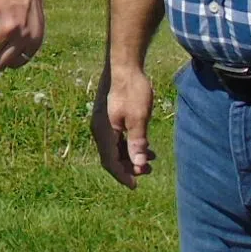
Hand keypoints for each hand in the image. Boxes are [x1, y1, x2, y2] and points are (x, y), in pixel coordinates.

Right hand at [91, 61, 156, 188]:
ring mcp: (102, 123)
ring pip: (114, 148)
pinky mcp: (108, 116)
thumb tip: (140, 165)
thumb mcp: (139, 118)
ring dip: (130, 156)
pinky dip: (128, 145)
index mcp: (104, 132)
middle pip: (111, 157)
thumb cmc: (132, 89)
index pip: (110, 162)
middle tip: (147, 172)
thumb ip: (138, 142)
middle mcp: (99, 129)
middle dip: (128, 167)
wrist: (124, 65)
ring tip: (151, 159)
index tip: (135, 185)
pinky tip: (144, 144)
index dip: (123, 175)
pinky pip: (116, 138)